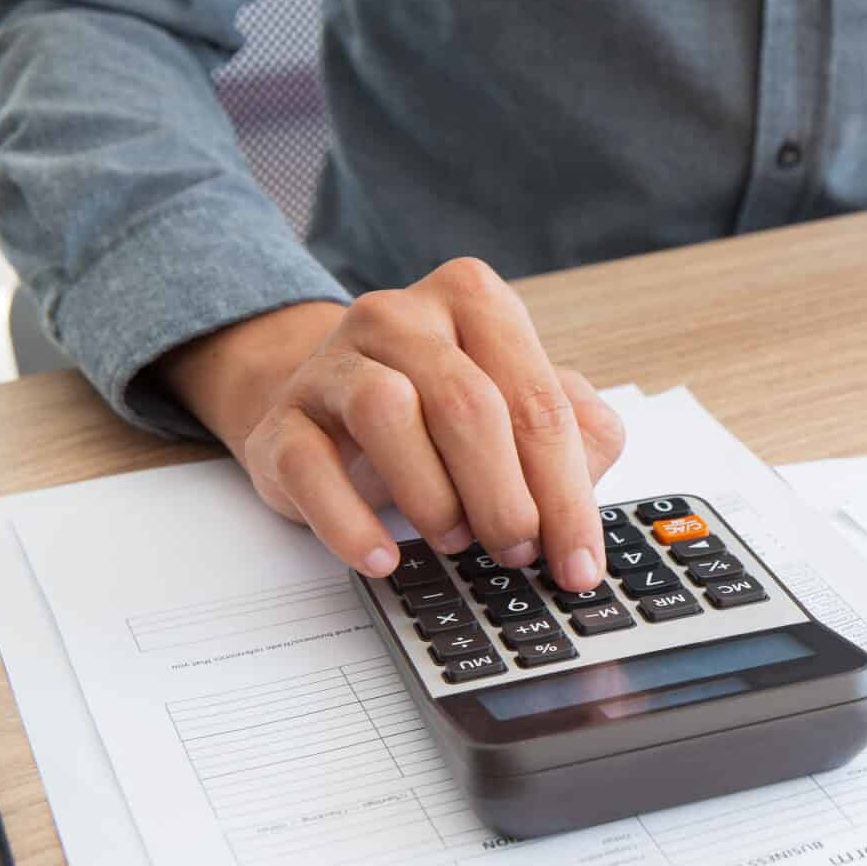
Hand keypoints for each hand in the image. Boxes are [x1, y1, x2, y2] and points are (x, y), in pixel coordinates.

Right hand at [159, 258, 624, 591]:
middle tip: (519, 553)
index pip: (538, 401)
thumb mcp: (520, 406)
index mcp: (475, 302)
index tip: (580, 563)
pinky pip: (310, 466)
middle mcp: (402, 316)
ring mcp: (332, 361)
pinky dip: (350, 523)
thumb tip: (585, 494)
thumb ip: (576, 436)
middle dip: (506, 497)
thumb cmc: (440, 409)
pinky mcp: (280, 417)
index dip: (567, 493)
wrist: (330, 405)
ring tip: (456, 540)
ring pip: (388, 413)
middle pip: (470, 405)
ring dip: (434, 496)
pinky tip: (383, 558)